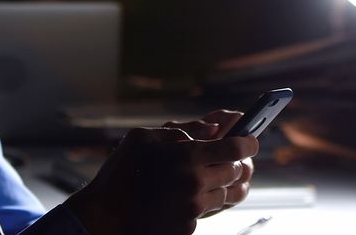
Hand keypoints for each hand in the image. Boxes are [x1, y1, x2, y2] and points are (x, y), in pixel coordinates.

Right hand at [65, 122, 258, 234]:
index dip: (249, 142)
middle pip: (235, 172)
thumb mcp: (143, 138)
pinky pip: (204, 212)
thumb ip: (181, 131)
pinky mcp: (187, 227)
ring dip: (218, 185)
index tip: (252, 140)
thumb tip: (212, 130)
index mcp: (188, 156)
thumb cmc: (120, 172)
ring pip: (224, 194)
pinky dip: (198, 204)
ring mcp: (193, 208)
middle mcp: (196, 183)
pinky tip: (178, 199)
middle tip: (222, 160)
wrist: (103, 216)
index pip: (236, 148)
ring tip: (199, 179)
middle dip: (232, 163)